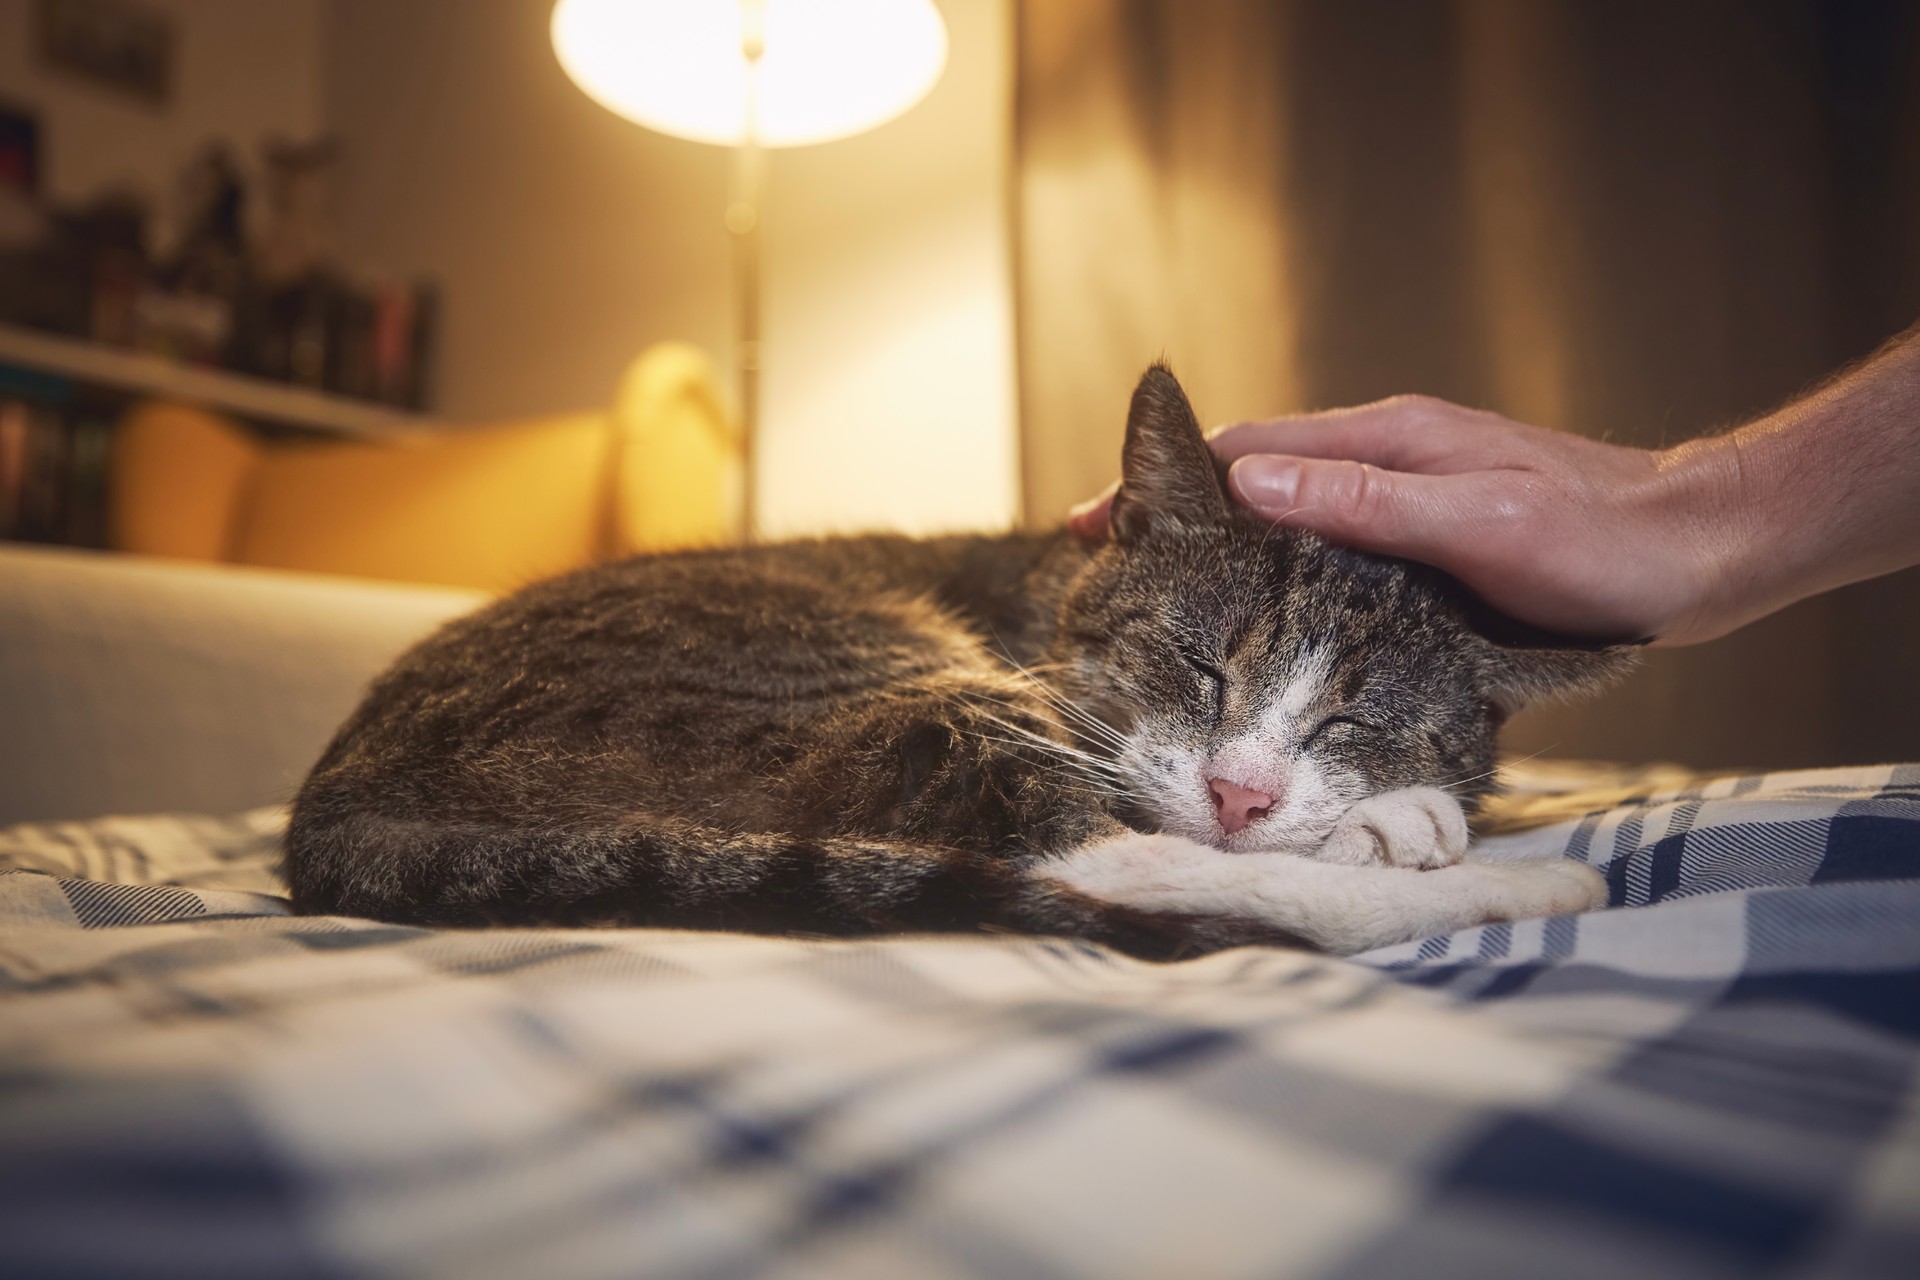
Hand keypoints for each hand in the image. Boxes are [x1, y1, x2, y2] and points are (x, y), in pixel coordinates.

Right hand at [1070, 394, 1747, 644]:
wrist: (1700, 553)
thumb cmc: (1598, 541)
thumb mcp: (1478, 520)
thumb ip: (1365, 502)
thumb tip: (1248, 487)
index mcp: (1387, 439)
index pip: (1247, 452)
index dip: (1166, 484)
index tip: (1094, 522)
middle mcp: (1387, 463)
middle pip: (1255, 482)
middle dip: (1177, 520)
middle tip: (1107, 573)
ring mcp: (1407, 503)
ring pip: (1289, 521)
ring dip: (1222, 552)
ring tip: (1161, 602)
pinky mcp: (1429, 549)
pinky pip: (1330, 555)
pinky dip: (1278, 579)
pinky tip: (1264, 621)